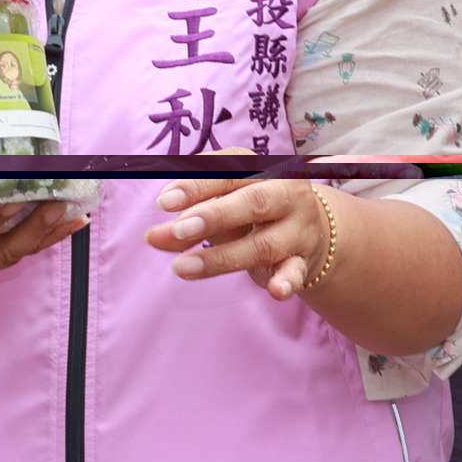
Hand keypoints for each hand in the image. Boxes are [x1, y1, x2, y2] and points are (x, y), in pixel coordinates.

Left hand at [149, 175, 345, 302]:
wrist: (308, 231)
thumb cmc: (249, 211)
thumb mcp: (217, 209)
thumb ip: (185, 220)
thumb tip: (153, 238)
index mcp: (261, 169)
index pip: (229, 170)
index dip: (195, 185)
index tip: (164, 202)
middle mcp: (286, 194)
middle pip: (253, 201)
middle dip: (214, 215)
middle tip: (178, 230)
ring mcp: (299, 228)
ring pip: (264, 243)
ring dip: (221, 258)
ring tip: (181, 268)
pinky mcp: (304, 260)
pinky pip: (296, 271)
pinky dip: (287, 282)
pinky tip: (276, 292)